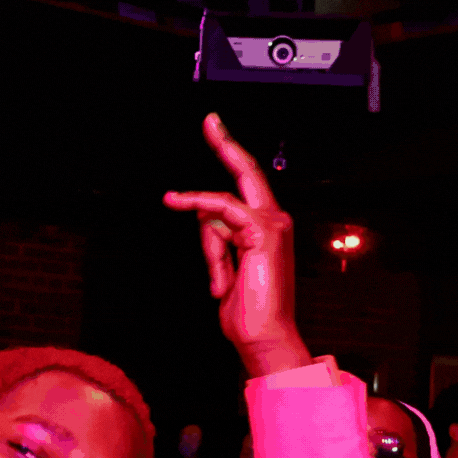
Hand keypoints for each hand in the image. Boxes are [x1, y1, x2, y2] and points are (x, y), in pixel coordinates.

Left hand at [164, 114, 311, 377]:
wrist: (263, 336)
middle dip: (226, 145)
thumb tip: (202, 219)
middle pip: (246, 172)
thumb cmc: (248, 311)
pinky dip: (201, 209)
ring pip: (219, 208)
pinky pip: (223, 209)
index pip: (244, 187)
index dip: (229, 158)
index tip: (216, 134)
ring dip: (210, 249)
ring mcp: (271, 225)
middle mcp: (273, 221)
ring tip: (223, 282)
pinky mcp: (263, 232)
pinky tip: (184, 208)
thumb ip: (216, 242)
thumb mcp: (222, 271)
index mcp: (264, 229)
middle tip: (209, 121)